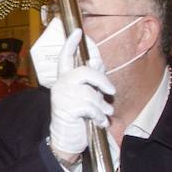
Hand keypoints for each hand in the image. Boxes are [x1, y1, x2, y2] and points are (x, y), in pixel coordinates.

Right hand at [49, 28, 114, 158]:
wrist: (66, 140)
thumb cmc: (77, 117)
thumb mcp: (85, 96)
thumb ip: (91, 80)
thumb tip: (98, 62)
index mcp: (64, 79)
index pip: (65, 57)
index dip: (71, 43)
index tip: (78, 31)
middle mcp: (61, 84)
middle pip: (85, 71)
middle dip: (102, 81)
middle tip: (111, 92)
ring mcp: (62, 96)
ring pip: (91, 93)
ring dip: (102, 107)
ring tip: (101, 115)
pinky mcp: (67, 109)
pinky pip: (91, 107)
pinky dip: (99, 117)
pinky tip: (99, 122)